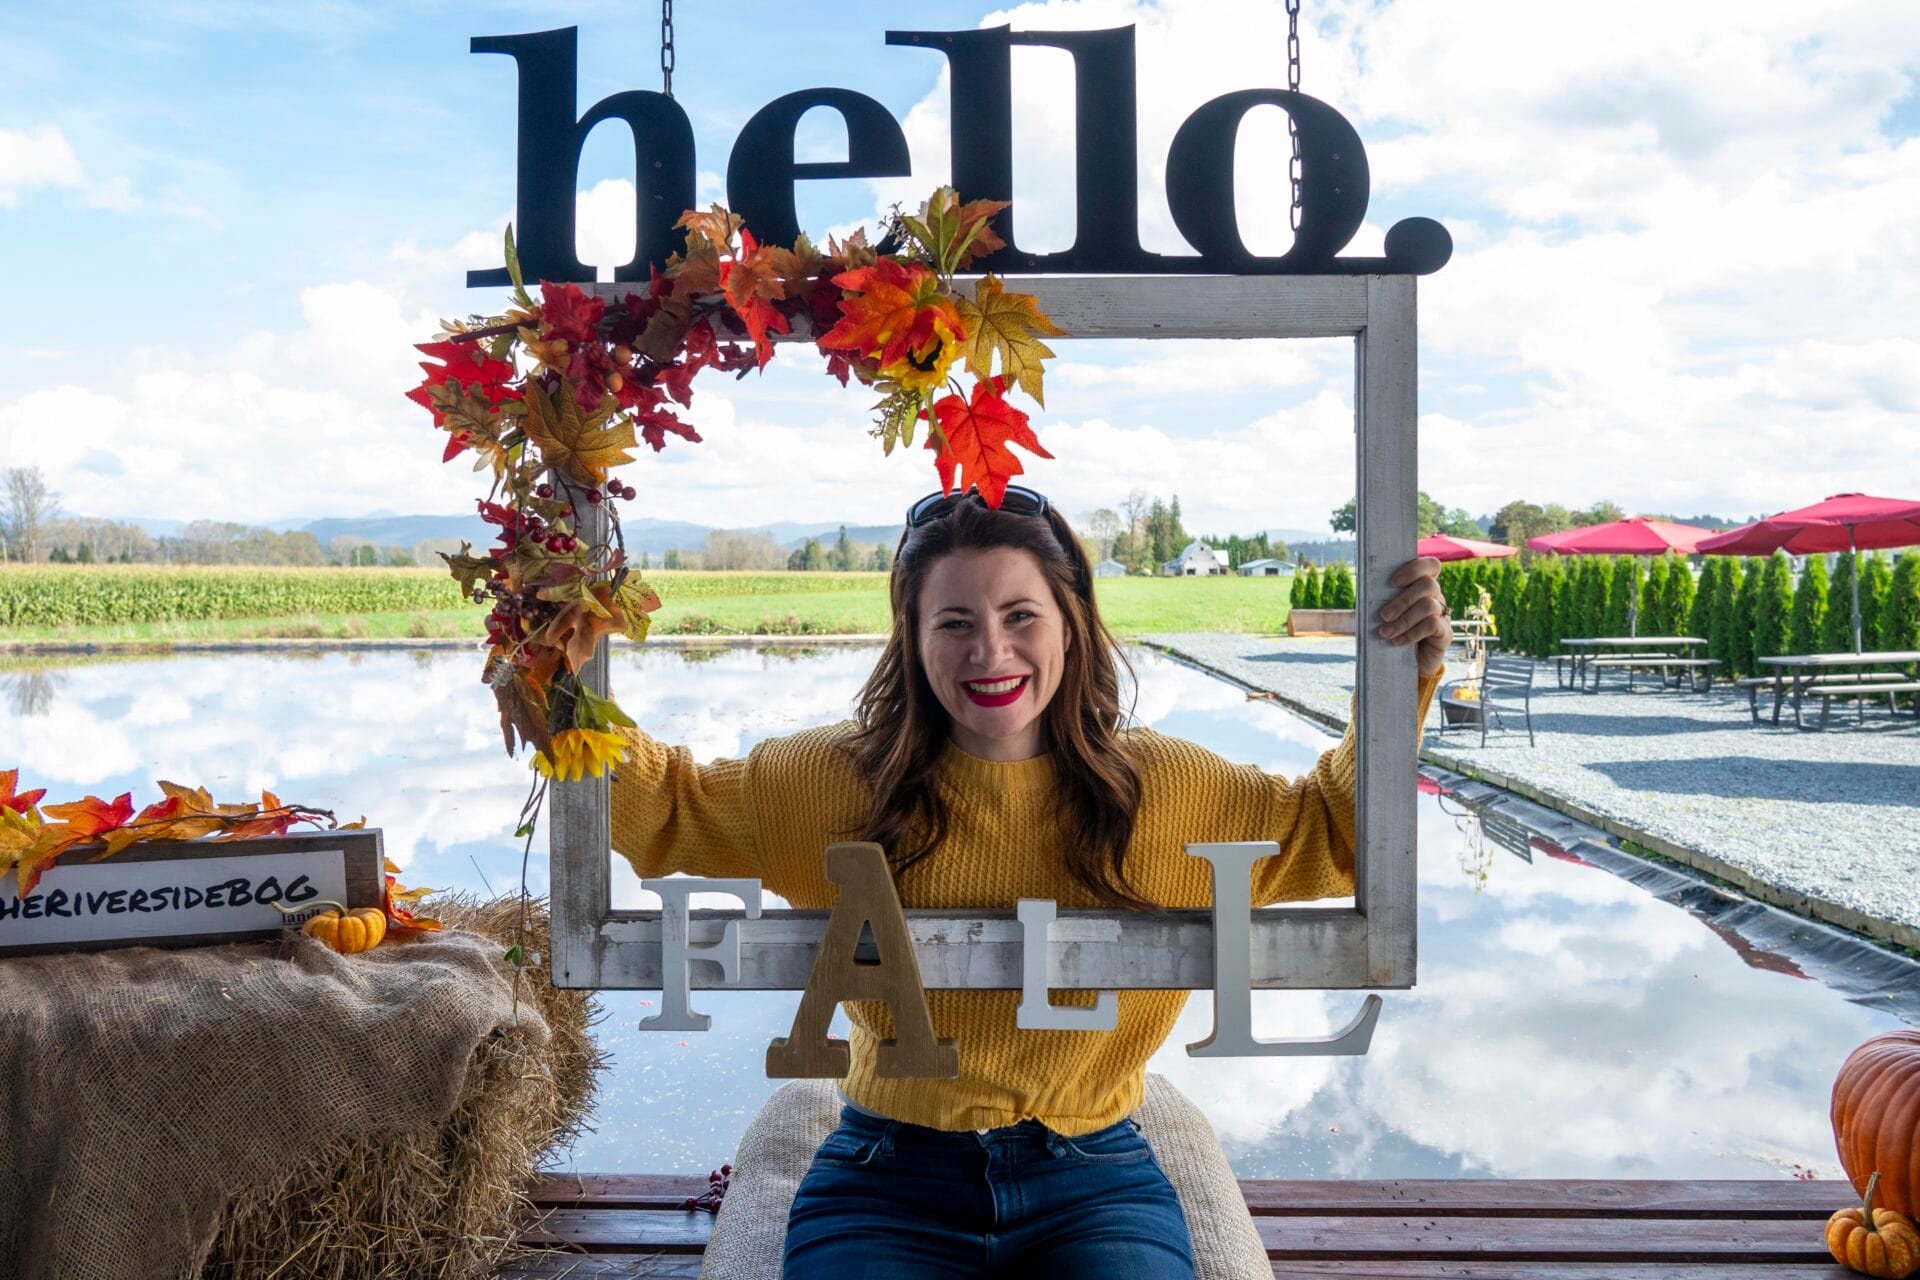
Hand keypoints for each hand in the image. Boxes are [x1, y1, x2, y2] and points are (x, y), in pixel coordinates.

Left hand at [1378, 556, 1448, 676]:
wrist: (1406, 666)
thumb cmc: (1391, 635)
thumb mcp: (1377, 620)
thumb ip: (1367, 610)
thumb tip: (1344, 611)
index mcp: (1420, 586)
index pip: (1430, 566)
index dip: (1414, 569)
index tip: (1393, 581)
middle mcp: (1435, 597)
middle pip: (1427, 585)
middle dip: (1402, 600)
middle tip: (1383, 616)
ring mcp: (1442, 614)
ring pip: (1428, 605)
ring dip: (1404, 619)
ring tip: (1385, 633)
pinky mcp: (1445, 632)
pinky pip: (1432, 624)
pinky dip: (1412, 633)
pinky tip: (1398, 642)